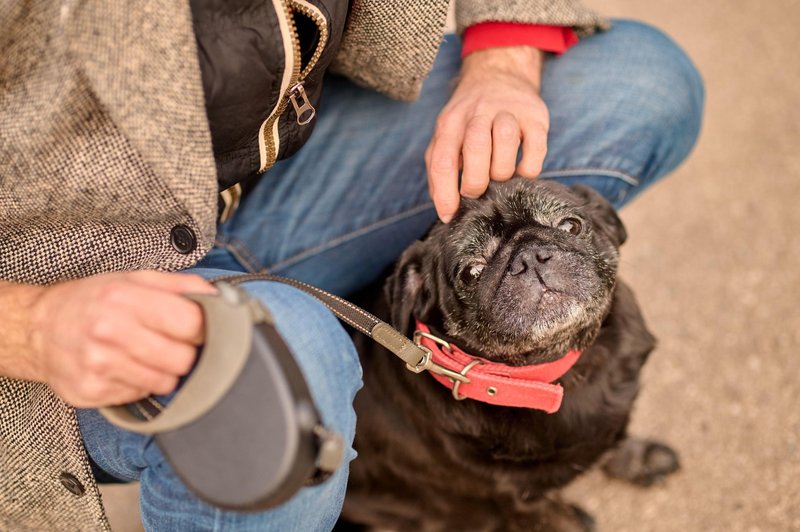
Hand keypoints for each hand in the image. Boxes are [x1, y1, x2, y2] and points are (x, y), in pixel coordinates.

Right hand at [28, 271, 215, 406]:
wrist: (38, 328)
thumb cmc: (93, 301)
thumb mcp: (135, 279)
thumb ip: (181, 286)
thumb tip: (220, 297)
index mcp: (125, 298)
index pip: (191, 323)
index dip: (203, 328)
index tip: (197, 330)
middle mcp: (109, 331)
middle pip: (182, 359)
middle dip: (184, 353)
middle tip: (172, 344)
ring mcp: (98, 365)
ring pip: (165, 383)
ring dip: (164, 372)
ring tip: (147, 356)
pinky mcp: (90, 391)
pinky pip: (141, 396)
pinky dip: (140, 384)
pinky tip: (125, 368)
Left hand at [425, 46, 548, 221]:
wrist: (498, 74)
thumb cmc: (469, 119)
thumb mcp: (446, 135)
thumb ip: (440, 168)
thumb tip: (445, 210)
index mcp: (450, 123)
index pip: (442, 160)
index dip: (445, 193)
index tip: (450, 216)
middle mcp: (477, 113)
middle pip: (476, 148)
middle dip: (475, 181)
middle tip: (477, 192)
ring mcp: (508, 112)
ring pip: (506, 142)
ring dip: (502, 171)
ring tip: (499, 177)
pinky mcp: (535, 117)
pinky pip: (535, 148)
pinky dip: (528, 169)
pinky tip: (521, 172)